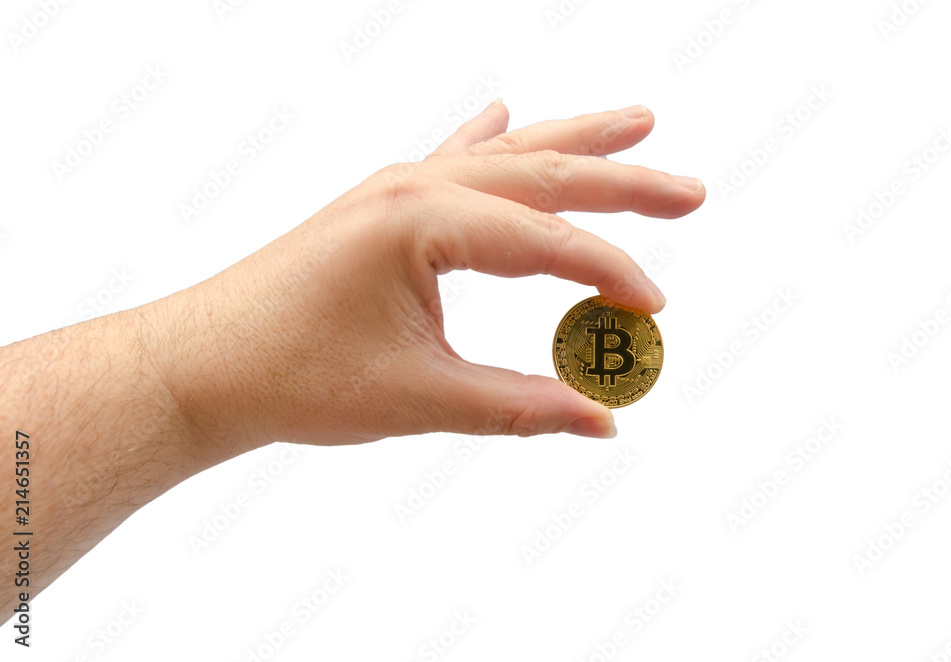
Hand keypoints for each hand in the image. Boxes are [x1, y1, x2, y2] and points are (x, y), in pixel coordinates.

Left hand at [148, 101, 704, 455]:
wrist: (204, 364)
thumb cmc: (295, 376)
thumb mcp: (419, 397)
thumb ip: (519, 406)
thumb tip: (602, 421)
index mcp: (424, 220)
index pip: (545, 242)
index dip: (609, 276)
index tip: (652, 313)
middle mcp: (413, 187)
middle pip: (541, 174)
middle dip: (621, 182)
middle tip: (690, 191)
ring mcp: (394, 190)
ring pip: (504, 156)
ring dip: (572, 145)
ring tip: (637, 124)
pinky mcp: (379, 207)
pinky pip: (451, 160)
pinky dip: (489, 141)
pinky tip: (505, 112)